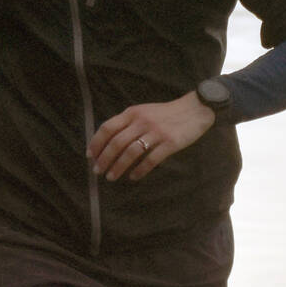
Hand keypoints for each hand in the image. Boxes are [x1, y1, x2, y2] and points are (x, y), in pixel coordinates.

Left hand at [89, 92, 215, 182]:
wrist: (195, 109)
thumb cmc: (166, 113)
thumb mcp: (144, 111)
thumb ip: (128, 122)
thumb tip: (109, 141)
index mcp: (133, 113)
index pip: (108, 127)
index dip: (96, 143)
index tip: (90, 156)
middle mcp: (142, 121)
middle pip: (116, 142)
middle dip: (104, 159)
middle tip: (98, 171)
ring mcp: (156, 132)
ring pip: (131, 152)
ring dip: (118, 167)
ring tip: (111, 177)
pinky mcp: (170, 143)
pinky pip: (151, 159)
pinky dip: (140, 170)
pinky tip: (134, 177)